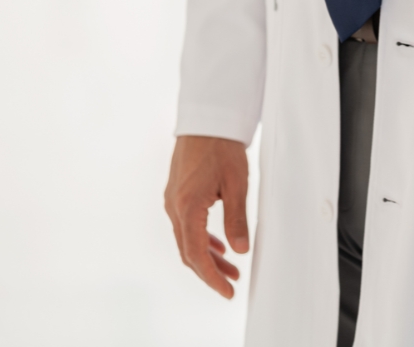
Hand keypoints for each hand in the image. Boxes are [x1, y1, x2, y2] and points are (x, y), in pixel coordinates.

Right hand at [164, 135, 249, 298]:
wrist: (207, 122)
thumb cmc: (222, 148)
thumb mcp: (236, 185)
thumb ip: (237, 220)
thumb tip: (241, 250)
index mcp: (187, 207)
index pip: (196, 254)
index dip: (212, 277)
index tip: (226, 290)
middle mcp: (174, 207)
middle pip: (188, 252)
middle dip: (210, 271)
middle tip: (231, 284)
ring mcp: (172, 201)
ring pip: (187, 240)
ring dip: (207, 256)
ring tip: (230, 268)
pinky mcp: (176, 195)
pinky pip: (186, 226)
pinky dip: (201, 239)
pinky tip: (218, 245)